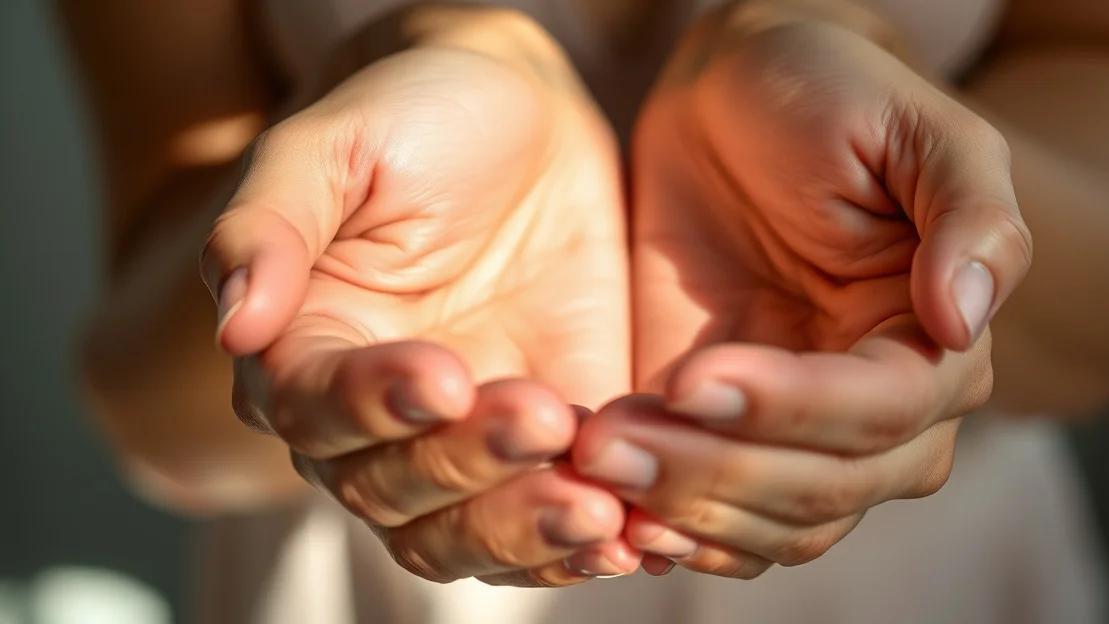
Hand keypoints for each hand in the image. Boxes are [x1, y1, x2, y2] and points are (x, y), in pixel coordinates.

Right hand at [200, 9, 638, 586]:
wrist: (522, 119)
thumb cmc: (411, 115)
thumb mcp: (334, 145)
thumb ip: (270, 223)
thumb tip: (234, 323)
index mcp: (306, 348)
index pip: (316, 412)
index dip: (373, 406)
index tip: (445, 375)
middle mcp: (375, 417)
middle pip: (395, 491)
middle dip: (469, 467)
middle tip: (542, 421)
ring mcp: (464, 440)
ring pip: (470, 531)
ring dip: (529, 533)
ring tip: (600, 513)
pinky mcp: (549, 444)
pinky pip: (555, 516)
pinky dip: (589, 542)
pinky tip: (638, 538)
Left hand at [574, 10, 1031, 577]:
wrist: (732, 102)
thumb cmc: (829, 95)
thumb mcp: (912, 126)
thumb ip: (969, 215)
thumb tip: (962, 321)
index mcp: (936, 346)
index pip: (881, 414)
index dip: (788, 408)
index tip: (692, 377)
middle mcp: (884, 416)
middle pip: (819, 488)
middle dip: (714, 472)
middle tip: (609, 442)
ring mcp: (801, 440)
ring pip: (766, 525)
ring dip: (679, 507)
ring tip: (593, 460)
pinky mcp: (727, 444)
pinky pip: (714, 523)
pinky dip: (667, 529)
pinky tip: (605, 507)